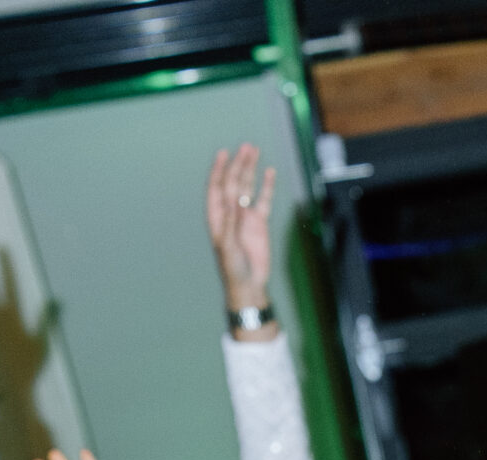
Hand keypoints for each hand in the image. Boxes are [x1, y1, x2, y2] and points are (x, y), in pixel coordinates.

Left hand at [206, 144, 275, 307]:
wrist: (249, 284)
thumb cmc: (232, 268)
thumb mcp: (228, 246)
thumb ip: (230, 222)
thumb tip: (234, 199)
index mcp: (217, 216)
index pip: (217, 188)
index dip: (219, 170)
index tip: (224, 154)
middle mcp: (230, 212)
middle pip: (234, 182)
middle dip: (238, 164)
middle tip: (246, 148)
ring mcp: (245, 216)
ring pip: (248, 187)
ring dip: (250, 169)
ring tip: (254, 151)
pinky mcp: (259, 223)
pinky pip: (263, 200)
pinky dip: (266, 186)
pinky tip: (269, 172)